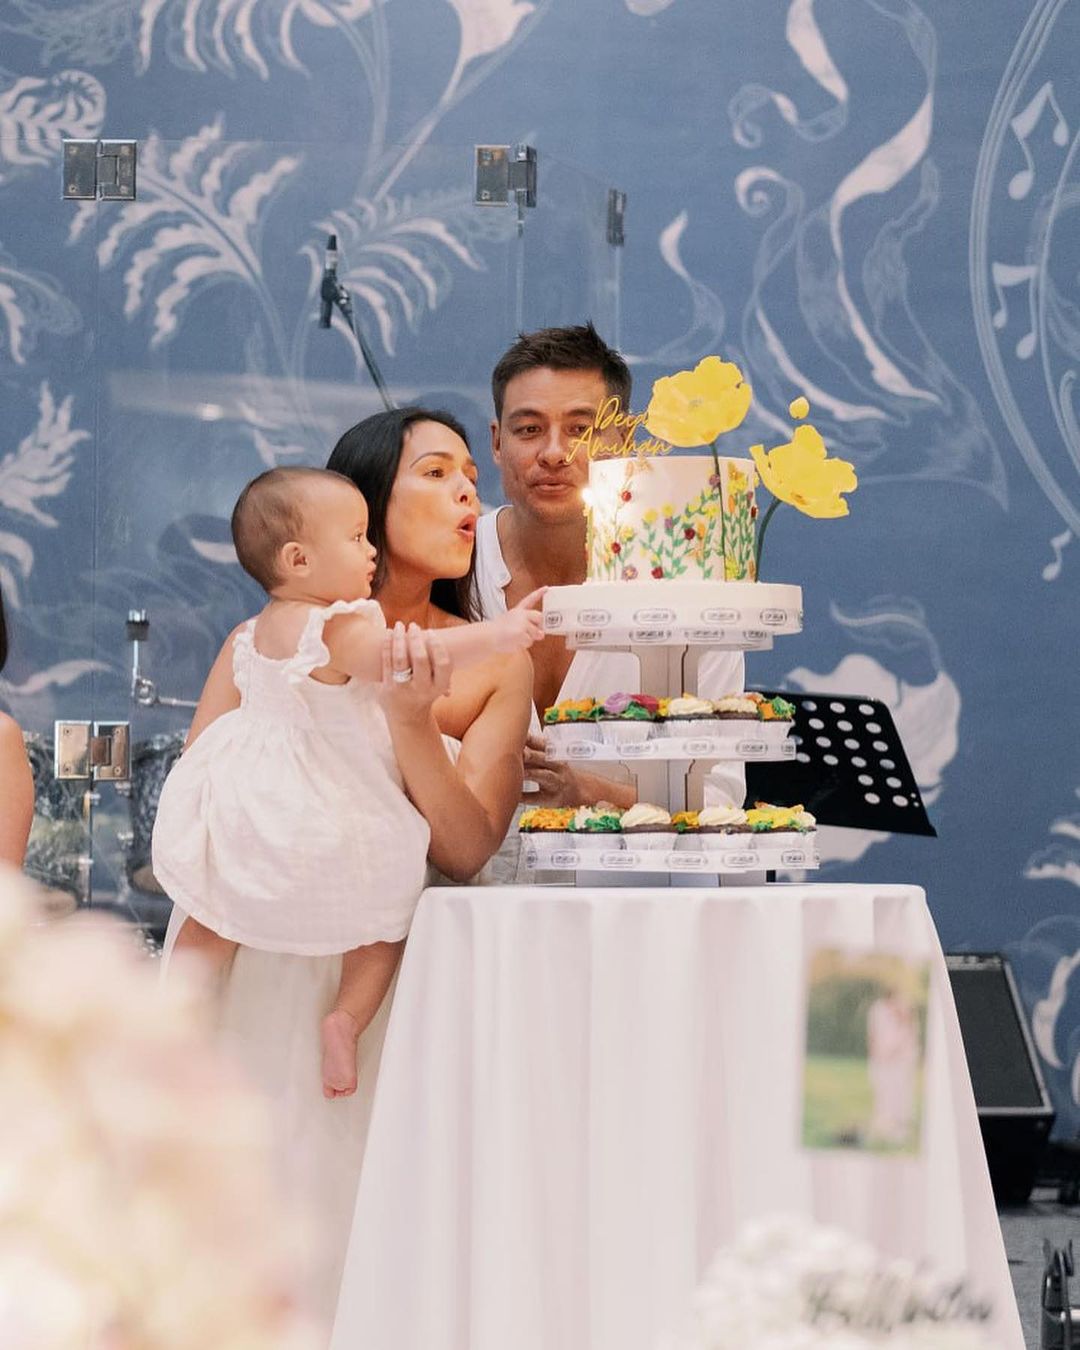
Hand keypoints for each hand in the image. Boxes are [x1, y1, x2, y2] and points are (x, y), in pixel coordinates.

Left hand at [379, 621, 451, 725]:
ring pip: (400, 658)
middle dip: (417, 639)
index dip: (437, 645)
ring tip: (399, 625)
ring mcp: (403, 689)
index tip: (431, 632)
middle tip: (414, 626)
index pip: (443, 663)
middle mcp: (422, 689)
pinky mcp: (387, 688)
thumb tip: (467, 641)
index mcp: (439, 686)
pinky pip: (386, 662)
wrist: (408, 717)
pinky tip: (389, 633)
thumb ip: (443, 665)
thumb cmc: (426, 690)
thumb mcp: (438, 682)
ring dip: (399, 638)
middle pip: (420, 659)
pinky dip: (387, 645)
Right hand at [491, 587, 546, 652]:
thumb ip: (527, 626)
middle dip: (538, 627)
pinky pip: (530, 641)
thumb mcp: (511, 623)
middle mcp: (521, 614)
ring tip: (515, 638)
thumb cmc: (498, 632)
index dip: (539, 593)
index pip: (530, 599)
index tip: (547, 588)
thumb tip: (541, 634)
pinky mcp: (522, 632)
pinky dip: (523, 644)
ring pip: (536, 633)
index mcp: (517, 611)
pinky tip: (514, 641)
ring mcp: (522, 622)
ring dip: (528, 639)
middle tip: (527, 632)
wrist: (488, 636)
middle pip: (539, 618)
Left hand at [523, 733, 638, 807]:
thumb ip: (531, 750)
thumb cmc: (557, 771)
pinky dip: (526, 797)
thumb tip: (509, 741)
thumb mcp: (548, 757)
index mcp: (553, 754)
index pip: (540, 743)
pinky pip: (537, 797)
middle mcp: (556, 766)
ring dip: (531, 774)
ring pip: (544, 776)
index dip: (529, 740)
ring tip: (518, 774)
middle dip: (530, 755)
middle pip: (543, 758)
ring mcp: (556, 782)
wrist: (580, 789)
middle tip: (518, 753)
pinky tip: (516, 796)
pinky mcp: (552, 798)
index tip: (516, 737)